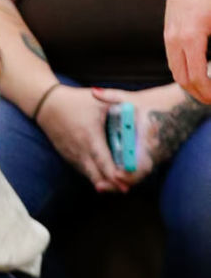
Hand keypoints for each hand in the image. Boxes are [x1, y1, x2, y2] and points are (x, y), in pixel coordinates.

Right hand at [35, 87, 126, 192]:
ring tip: (117, 186)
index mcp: (89, 136)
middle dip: (110, 184)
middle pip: (95, 174)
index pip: (103, 160)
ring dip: (102, 181)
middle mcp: (79, 149)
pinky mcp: (67, 155)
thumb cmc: (75, 101)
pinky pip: (81, 169)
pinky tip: (102, 178)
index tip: (125, 183)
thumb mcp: (98, 100)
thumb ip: (119, 104)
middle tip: (125, 188)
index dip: (113, 174)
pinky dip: (93, 174)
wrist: (47, 105)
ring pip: (88, 174)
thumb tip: (137, 109)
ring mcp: (71, 154)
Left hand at [93, 83, 210, 185]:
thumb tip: (93, 92)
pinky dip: (130, 173)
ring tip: (103, 184)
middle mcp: (156, 148)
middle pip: (139, 174)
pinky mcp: (159, 154)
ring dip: (124, 179)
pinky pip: (144, 168)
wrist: (185, 104)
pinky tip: (114, 175)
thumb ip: (111, 97)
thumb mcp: (133, 98)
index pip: (139, 161)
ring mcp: (160, 153)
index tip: (112, 175)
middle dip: (120, 181)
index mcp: (149, 136)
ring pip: (141, 173)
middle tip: (101, 186)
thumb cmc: (158, 101)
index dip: (127, 172)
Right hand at [165, 0, 210, 104]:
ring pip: (175, 71)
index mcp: (192, 37)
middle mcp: (176, 40)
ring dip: (189, 85)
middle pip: (182, 79)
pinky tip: (196, 72)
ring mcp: (169, 36)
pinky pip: (173, 60)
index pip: (196, 77)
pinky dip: (184, 72)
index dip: (208, 92)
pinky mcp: (168, 32)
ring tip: (204, 90)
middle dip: (198, 94)